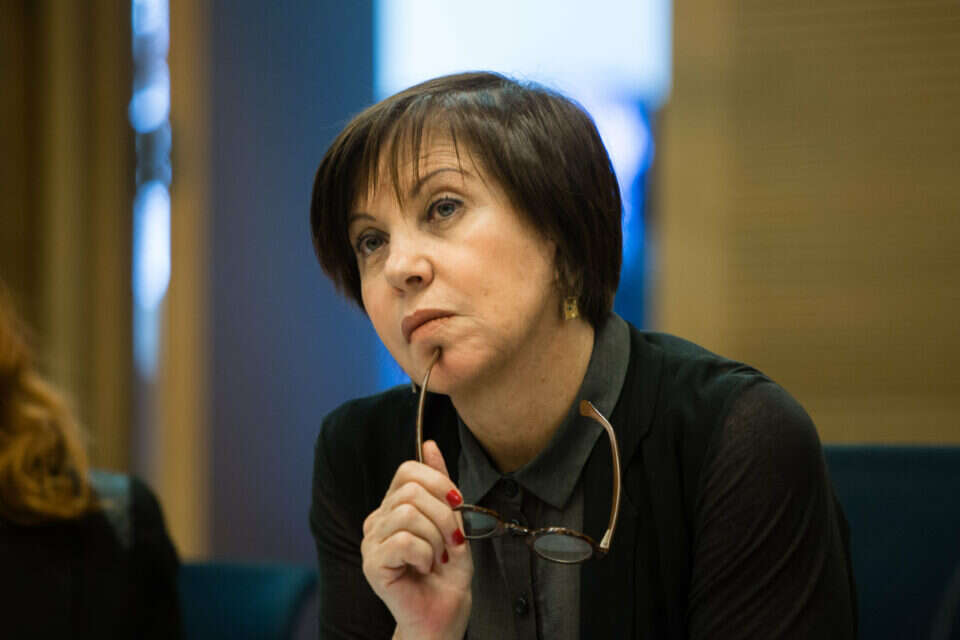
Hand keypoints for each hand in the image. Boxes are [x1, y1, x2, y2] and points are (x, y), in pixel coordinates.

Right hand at [361, 440, 472, 639]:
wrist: (443, 617)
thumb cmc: (448, 576)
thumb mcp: (454, 523)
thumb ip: (442, 487)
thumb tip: (430, 445)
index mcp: (393, 507)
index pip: (407, 470)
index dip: (438, 482)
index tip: (457, 506)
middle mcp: (377, 521)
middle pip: (410, 491)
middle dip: (444, 517)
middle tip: (451, 545)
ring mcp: (370, 542)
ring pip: (408, 514)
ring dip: (436, 538)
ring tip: (437, 559)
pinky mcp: (372, 564)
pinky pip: (403, 540)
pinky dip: (425, 554)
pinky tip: (425, 568)